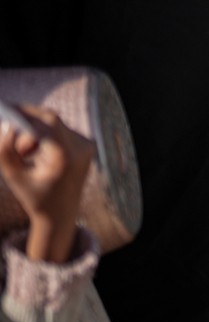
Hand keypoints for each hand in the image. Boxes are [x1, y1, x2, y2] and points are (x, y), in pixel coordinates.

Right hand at [0, 104, 94, 262]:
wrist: (62, 212)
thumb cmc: (34, 196)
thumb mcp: (14, 177)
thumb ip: (5, 151)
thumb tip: (6, 125)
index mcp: (64, 157)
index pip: (47, 122)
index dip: (26, 112)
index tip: (6, 108)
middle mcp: (81, 148)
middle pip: (51, 119)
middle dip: (27, 122)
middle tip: (10, 133)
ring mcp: (87, 145)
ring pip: (55, 124)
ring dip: (35, 131)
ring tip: (25, 154)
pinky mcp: (87, 144)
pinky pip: (61, 129)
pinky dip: (45, 134)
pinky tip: (36, 152)